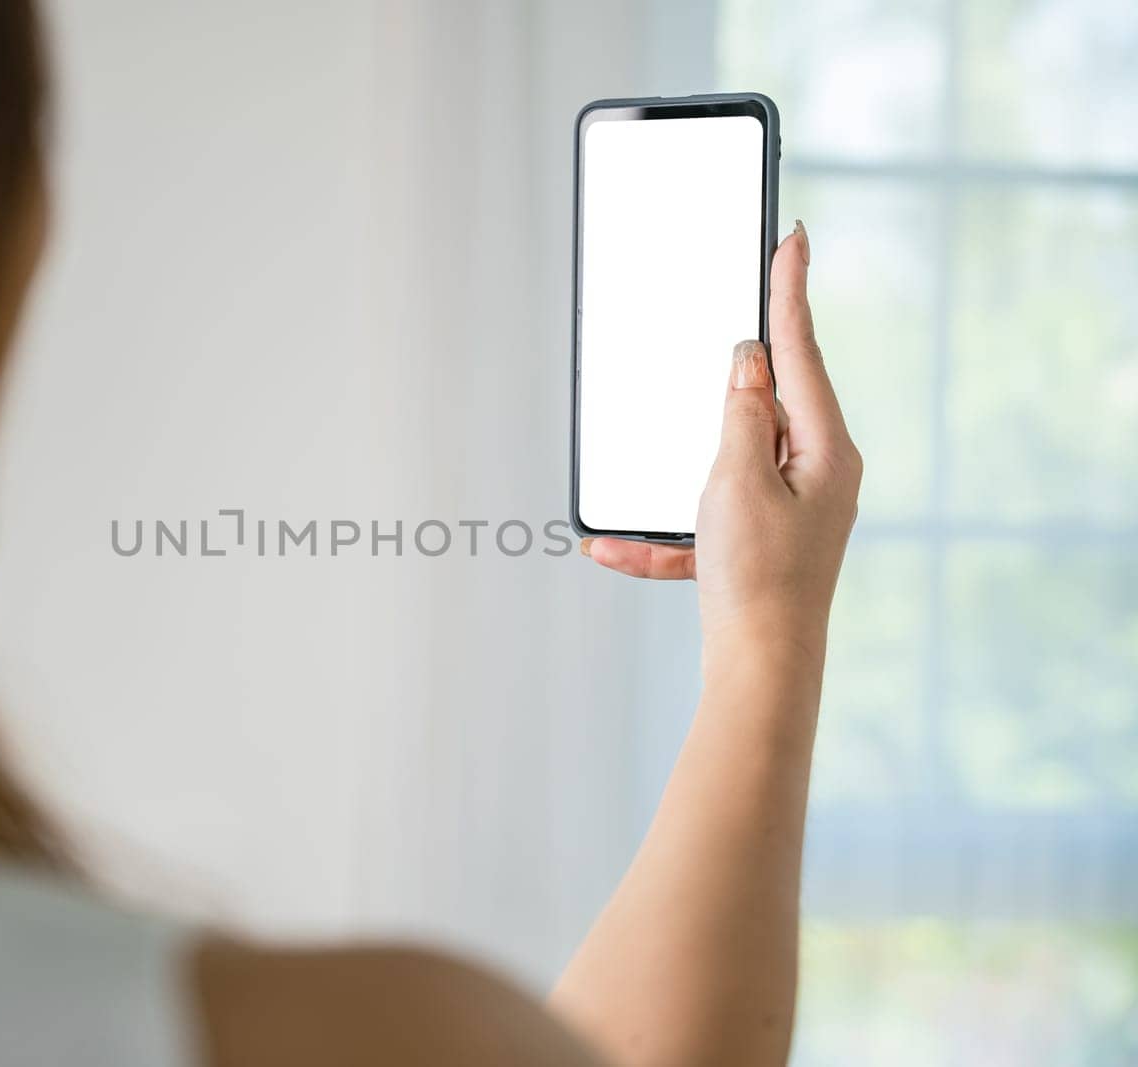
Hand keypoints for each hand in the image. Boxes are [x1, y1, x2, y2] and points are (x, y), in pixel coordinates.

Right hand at [583, 222, 861, 664]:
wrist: (760, 671)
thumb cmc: (757, 580)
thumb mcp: (738, 478)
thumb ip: (742, 411)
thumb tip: (749, 364)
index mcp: (826, 449)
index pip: (801, 349)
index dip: (791, 289)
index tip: (793, 237)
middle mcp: (818, 474)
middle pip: (768, 404)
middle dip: (731, 386)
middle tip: (725, 338)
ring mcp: (791, 510)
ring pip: (727, 464)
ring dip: (681, 477)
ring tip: (652, 505)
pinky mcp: (760, 544)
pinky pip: (705, 520)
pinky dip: (665, 532)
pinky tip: (615, 549)